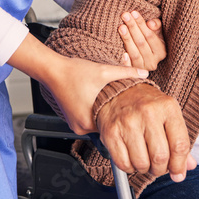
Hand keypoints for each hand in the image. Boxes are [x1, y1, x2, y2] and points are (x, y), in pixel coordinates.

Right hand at [8, 34, 147, 134]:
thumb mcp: (104, 71)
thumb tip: (145, 73)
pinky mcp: (71, 120)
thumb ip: (126, 72)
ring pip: (96, 124)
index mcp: (89, 121)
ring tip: (107, 101)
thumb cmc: (75, 72)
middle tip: (121, 105)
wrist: (53, 70)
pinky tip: (96, 101)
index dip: (122, 118)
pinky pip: (88, 121)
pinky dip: (93, 113)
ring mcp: (74, 124)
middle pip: (105, 127)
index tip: (130, 113)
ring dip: (103, 114)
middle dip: (113, 116)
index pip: (113, 128)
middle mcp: (80, 127)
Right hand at [96, 83, 195, 181]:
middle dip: (161, 169)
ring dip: (144, 169)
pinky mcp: (111, 132)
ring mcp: (128, 122)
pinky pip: (123, 163)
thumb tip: (188, 167)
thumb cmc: (146, 105)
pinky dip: (129, 168)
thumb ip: (179, 140)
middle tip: (158, 167)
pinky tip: (131, 158)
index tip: (178, 174)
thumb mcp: (168, 115)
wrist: (117, 91)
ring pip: (141, 163)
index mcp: (167, 107)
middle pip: (161, 157)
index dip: (180, 165)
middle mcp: (148, 112)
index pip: (180, 145)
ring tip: (144, 160)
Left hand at [118, 11, 165, 70]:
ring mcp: (142, 68)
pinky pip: (128, 68)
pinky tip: (123, 53)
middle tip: (125, 15)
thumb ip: (156, 26)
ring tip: (121, 27)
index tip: (133, 13)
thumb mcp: (158, 32)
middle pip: (141, 43)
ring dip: (127, 39)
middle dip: (133, 28)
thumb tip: (150, 23)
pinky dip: (126, 61)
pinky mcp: (133, 73)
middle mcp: (153, 62)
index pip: (150, 36)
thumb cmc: (151, 40)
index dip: (141, 24)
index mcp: (161, 52)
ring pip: (134, 53)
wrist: (145, 56)